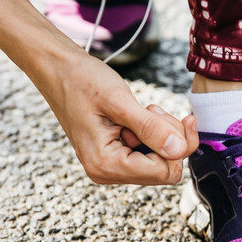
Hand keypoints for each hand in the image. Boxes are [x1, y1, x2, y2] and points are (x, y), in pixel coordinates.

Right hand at [31, 39, 197, 184]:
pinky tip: (136, 115)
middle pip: (164, 169)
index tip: (184, 118)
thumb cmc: (81, 80)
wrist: (58, 70)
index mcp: (106, 164)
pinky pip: (147, 152)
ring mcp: (110, 166)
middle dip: (169, 138)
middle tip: (151, 110)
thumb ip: (150, 128)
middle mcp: (107, 172)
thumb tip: (179, 150)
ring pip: (158, 160)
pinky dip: (150, 132)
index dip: (180, 145)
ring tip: (139, 110)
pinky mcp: (114, 155)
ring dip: (159, 133)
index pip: (165, 172)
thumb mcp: (119, 102)